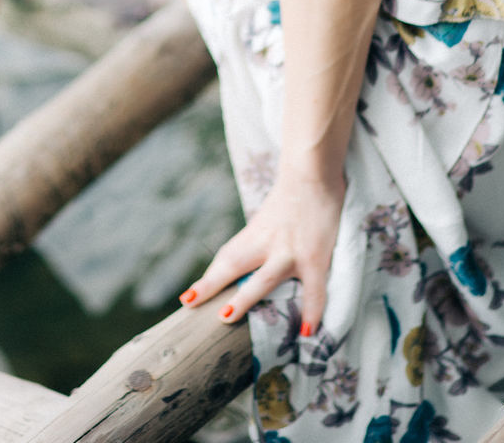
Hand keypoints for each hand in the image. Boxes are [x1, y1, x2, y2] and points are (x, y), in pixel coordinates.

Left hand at [179, 167, 344, 333]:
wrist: (313, 171)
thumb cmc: (294, 194)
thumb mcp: (271, 217)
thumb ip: (264, 237)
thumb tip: (257, 258)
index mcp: (255, 234)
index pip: (227, 259)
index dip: (208, 279)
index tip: (188, 298)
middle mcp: (267, 243)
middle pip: (233, 264)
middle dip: (211, 284)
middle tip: (188, 303)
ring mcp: (290, 251)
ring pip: (264, 279)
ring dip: (244, 299)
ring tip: (225, 319)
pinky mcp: (315, 257)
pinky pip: (313, 291)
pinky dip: (311, 312)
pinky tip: (307, 333)